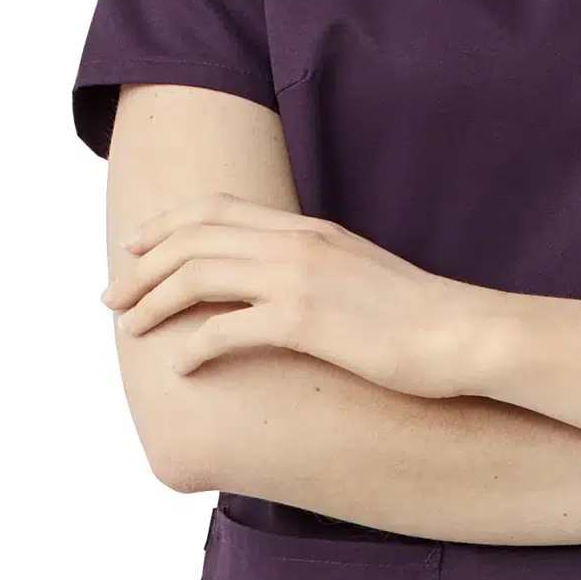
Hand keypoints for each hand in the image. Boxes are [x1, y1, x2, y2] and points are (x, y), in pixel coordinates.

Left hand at [107, 199, 497, 395]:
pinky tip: (179, 368)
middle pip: (193, 239)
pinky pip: (227, 328)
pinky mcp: (306, 322)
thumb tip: (285, 291)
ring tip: (130, 329)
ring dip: (154, 302)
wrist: (468, 334)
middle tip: (112, 298)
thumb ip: (316, 271)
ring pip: (198, 276)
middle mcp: (296, 243)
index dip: (163, 228)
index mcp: (306, 229)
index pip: (215, 211)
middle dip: (142, 267)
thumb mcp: (360, 278)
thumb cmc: (420, 320)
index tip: (132, 251)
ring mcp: (299, 279)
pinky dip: (193, 346)